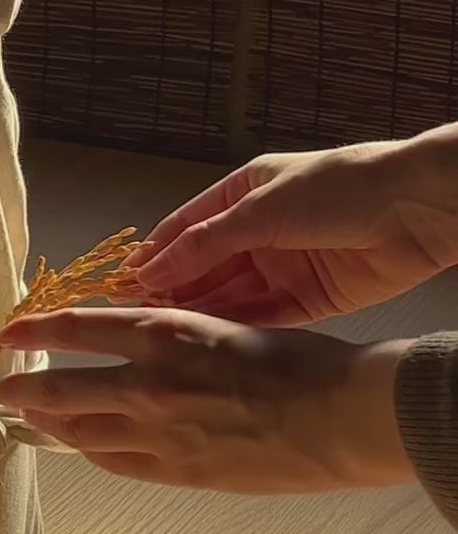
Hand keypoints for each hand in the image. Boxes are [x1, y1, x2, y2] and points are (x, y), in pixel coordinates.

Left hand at [0, 306, 415, 494]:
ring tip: (31, 422)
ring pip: (83, 431)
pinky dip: (94, 452)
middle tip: (2, 389)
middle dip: (26, 389)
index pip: (79, 328)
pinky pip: (118, 463)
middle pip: (64, 387)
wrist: (340, 415)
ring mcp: (160, 432)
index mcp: (166, 332)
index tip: (11, 333)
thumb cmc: (299, 362)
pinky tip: (84, 449)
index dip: (38, 331)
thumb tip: (146, 344)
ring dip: (52, 425)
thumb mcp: (228, 328)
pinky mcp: (179, 472)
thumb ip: (180, 339)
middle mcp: (151, 381)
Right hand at [126, 133, 457, 326]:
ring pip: (230, 296)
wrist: (413, 209)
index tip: (119, 286)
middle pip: (204, 267)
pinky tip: (209, 344)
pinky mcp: (308, 299)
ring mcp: (282, 266)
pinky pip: (263, 317)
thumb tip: (151, 269)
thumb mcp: (261, 209)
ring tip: (163, 339)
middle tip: (133, 322)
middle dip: (172, 292)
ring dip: (200, 314)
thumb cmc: (335, 188)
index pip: (184, 229)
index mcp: (242, 194)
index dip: (153, 256)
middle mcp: (258, 232)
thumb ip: (207, 243)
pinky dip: (237, 329)